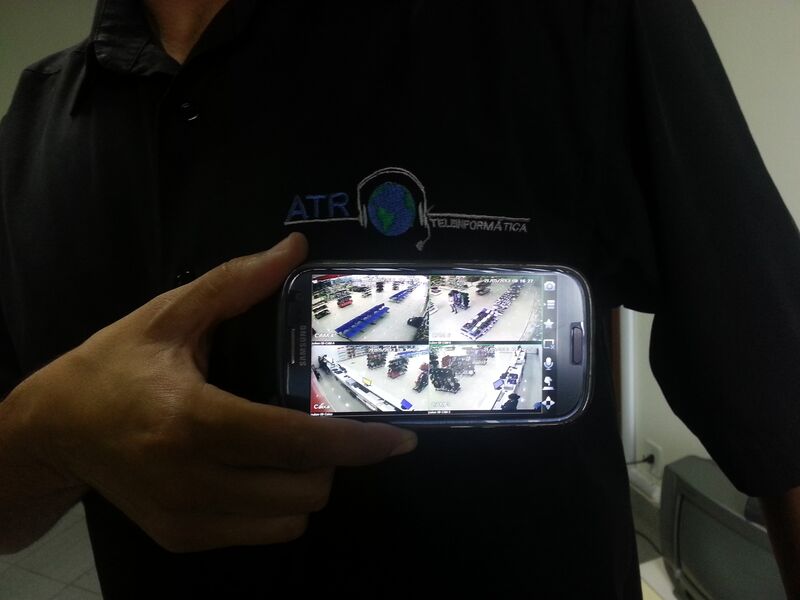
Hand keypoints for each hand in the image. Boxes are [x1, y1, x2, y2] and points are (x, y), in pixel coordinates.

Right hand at [5, 233, 416, 551]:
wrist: (54, 431)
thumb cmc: (111, 367)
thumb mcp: (167, 315)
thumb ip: (234, 284)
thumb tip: (294, 249)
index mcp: (192, 419)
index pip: (294, 441)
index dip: (355, 443)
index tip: (398, 439)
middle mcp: (192, 479)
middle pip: (306, 488)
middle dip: (332, 457)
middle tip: (324, 423)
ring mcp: (187, 517)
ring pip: (291, 519)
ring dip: (307, 482)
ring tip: (290, 447)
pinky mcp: (182, 538)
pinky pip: (262, 533)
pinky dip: (277, 505)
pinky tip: (259, 471)